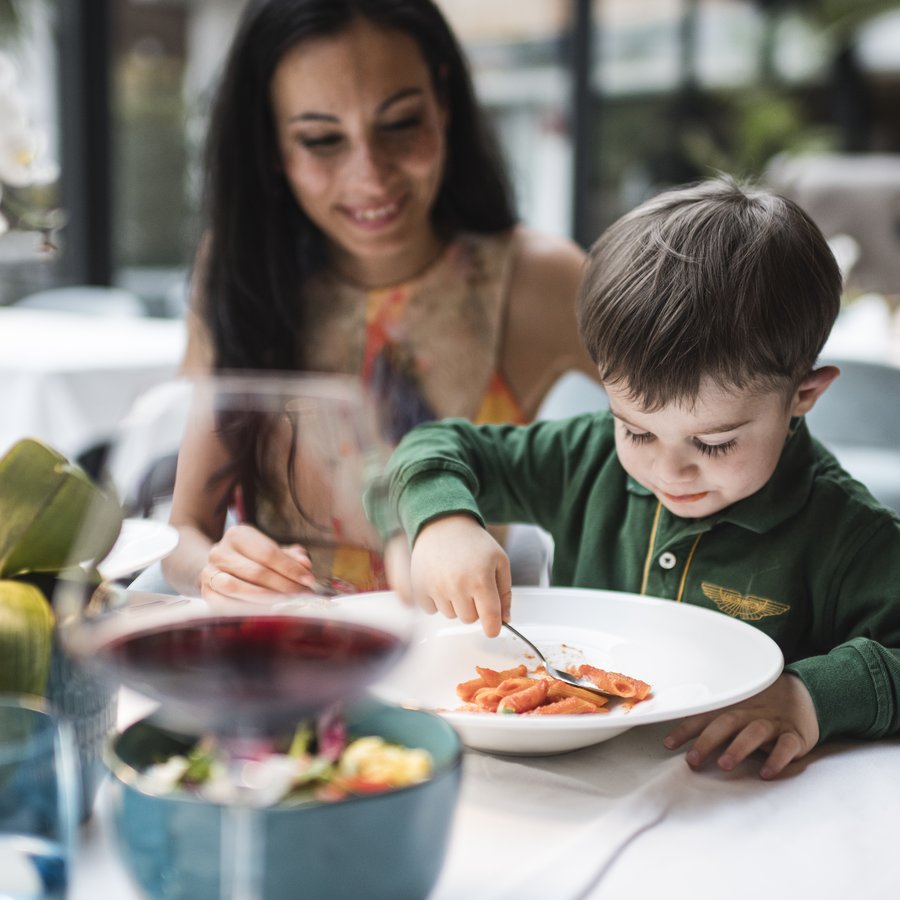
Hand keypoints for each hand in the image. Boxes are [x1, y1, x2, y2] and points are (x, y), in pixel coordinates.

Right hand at [201, 523, 316, 602]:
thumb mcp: (272, 551)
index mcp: (238, 535)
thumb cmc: (254, 559)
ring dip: (265, 600)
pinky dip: (245, 610)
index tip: (309, 580)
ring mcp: (208, 573)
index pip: (268, 553)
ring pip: (237, 588)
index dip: (291, 568)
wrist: (219, 567)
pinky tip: (264, 613)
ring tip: (286, 605)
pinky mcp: (205, 593)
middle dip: (284, 586)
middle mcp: (219, 552)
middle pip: (256, 572)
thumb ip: (291, 556)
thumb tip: (305, 565)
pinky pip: (223, 605)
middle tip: (303, 596)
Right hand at [409, 514, 510, 636]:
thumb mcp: (499, 561)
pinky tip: (440, 581)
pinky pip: (431, 610)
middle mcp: (457, 586)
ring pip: (450, 615)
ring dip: (455, 603)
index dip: (493, 628)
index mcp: (481, 579)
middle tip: (472, 586)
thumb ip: (505, 592)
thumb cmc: (474, 542)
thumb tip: (504, 619)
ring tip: (455, 579)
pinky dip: (436, 601)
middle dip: (473, 608)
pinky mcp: (419, 587)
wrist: (442, 524)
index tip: (493, 628)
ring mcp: (436, 587)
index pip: (490, 619)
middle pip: (469, 619)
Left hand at [663, 673, 819, 779]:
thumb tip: (678, 738)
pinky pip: (787, 745)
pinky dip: (777, 758)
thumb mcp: (737, 709)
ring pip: (755, 731)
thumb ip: (713, 721)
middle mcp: (750, 712)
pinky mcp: (796, 734)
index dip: (686, 729)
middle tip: (693, 760)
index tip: (668, 744)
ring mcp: (773, 722)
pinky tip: (766, 773)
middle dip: (707, 741)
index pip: (705, 716)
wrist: (805, 696)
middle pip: (726, 722)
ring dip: (738, 748)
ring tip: (724, 765)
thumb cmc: (761, 708)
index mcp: (733, 707)